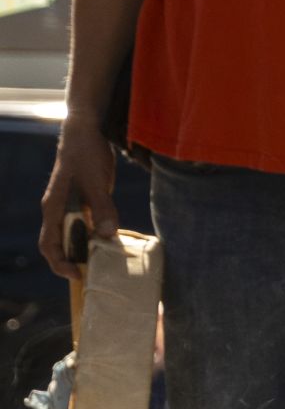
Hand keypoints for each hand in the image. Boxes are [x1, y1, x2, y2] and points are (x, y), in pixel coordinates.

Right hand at [39, 117, 119, 279]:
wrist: (87, 131)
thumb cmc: (85, 153)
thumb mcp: (95, 180)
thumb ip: (102, 207)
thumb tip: (106, 235)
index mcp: (54, 207)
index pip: (49, 244)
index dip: (60, 264)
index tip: (77, 276)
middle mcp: (58, 210)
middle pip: (59, 245)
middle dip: (73, 263)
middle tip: (95, 277)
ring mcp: (70, 206)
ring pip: (73, 237)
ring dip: (85, 252)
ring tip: (104, 266)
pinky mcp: (83, 202)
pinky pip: (86, 226)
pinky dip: (95, 238)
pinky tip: (112, 244)